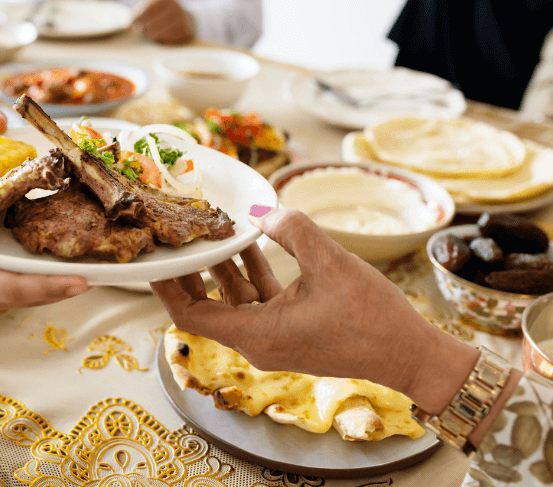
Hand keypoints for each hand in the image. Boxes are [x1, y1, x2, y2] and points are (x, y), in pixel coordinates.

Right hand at [0, 214, 90, 333]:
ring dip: (38, 284)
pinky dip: (15, 284)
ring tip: (66, 267)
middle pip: (27, 294)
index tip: (84, 282)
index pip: (20, 288)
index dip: (54, 285)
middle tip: (94, 272)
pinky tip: (20, 269)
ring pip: (14, 296)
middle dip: (59, 284)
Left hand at [132, 0, 194, 44]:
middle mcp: (177, 7)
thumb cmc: (160, 13)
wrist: (183, 18)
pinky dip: (163, 40)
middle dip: (145, 29)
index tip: (131, 24)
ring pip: (161, 33)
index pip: (149, 8)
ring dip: (154, 35)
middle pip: (154, 23)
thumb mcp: (148, 8)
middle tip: (144, 30)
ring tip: (153, 33)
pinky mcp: (187, 32)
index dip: (138, 17)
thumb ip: (136, 14)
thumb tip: (126, 28)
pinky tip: (163, 36)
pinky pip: (170, 41)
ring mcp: (184, 20)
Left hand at [150, 207, 477, 413]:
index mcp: (257, 334)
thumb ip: (293, 230)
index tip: (155, 259)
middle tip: (181, 237)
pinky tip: (254, 241)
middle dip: (192, 272)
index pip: (190, 315)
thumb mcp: (331, 263)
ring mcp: (275, 337)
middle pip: (206, 306)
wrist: (410, 355)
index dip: (167, 287)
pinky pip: (260, 300)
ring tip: (214, 229)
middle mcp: (258, 341)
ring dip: (224, 267)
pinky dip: (253, 273)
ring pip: (234, 300)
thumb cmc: (373, 319)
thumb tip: (265, 210)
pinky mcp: (292, 330)